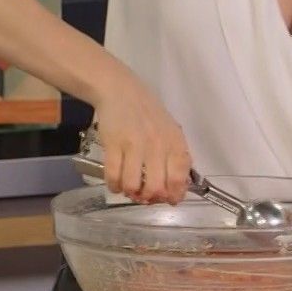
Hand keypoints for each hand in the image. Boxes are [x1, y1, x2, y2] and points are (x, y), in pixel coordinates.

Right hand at [84, 76, 190, 203]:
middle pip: (156, 188)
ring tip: (129, 188)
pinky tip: (116, 183)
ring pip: (133, 186)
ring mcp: (134, 145)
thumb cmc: (147, 113)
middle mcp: (157, 145)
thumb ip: (175, 157)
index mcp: (174, 142)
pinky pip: (113, 177)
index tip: (167, 200)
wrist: (120, 90)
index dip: (173, 196)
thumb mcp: (169, 131)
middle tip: (144, 196)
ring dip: (130, 193)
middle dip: (149, 198)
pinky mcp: (113, 144)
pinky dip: (114, 186)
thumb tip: (176, 190)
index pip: (179, 178)